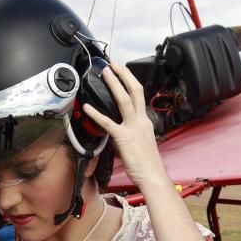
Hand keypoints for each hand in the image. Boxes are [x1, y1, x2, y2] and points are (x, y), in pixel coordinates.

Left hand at [81, 62, 168, 189]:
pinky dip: (97, 114)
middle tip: (114, 65)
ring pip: (124, 99)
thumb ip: (132, 134)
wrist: (153, 176)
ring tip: (105, 73)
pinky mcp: (124, 137)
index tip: (123, 73)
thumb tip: (120, 133)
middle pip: (135, 91)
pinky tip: (87, 107)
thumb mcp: (142, 143)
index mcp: (145, 121)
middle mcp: (141, 120)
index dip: (131, 83)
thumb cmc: (147, 164)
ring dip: (114, 84)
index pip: (139, 97)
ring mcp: (133, 127)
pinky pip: (108, 122)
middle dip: (124, 75)